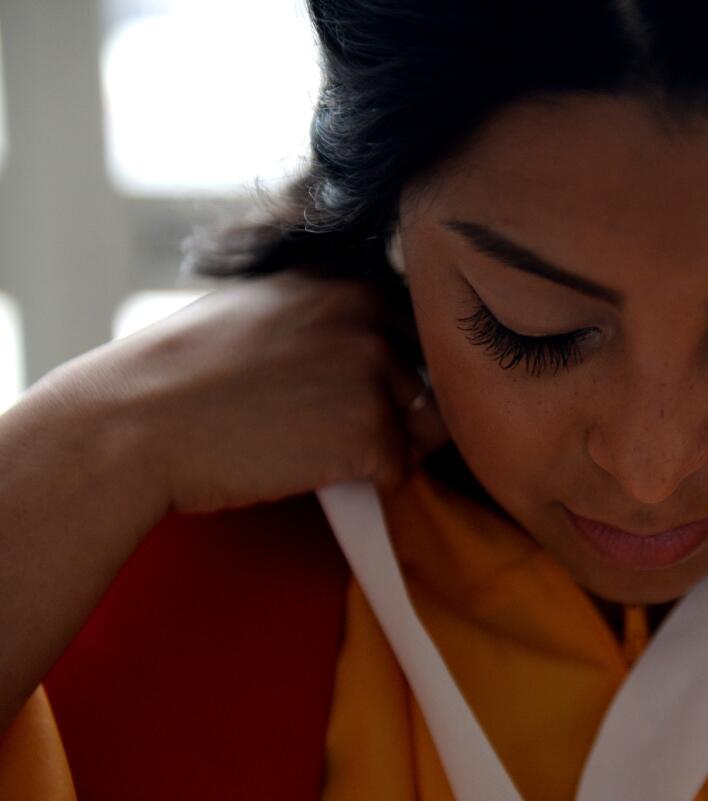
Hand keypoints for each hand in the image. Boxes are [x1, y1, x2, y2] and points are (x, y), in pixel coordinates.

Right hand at [41, 268, 449, 514]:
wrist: (135, 421)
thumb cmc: (186, 374)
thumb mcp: (265, 308)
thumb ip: (327, 314)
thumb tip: (383, 346)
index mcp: (345, 279)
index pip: (416, 330)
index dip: (392, 371)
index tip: (349, 393)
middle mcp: (369, 312)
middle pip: (427, 379)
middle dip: (396, 409)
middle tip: (327, 428)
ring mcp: (373, 369)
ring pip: (422, 426)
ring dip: (385, 446)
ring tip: (316, 446)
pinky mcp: (371, 429)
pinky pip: (400, 471)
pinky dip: (368, 484)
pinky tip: (311, 471)